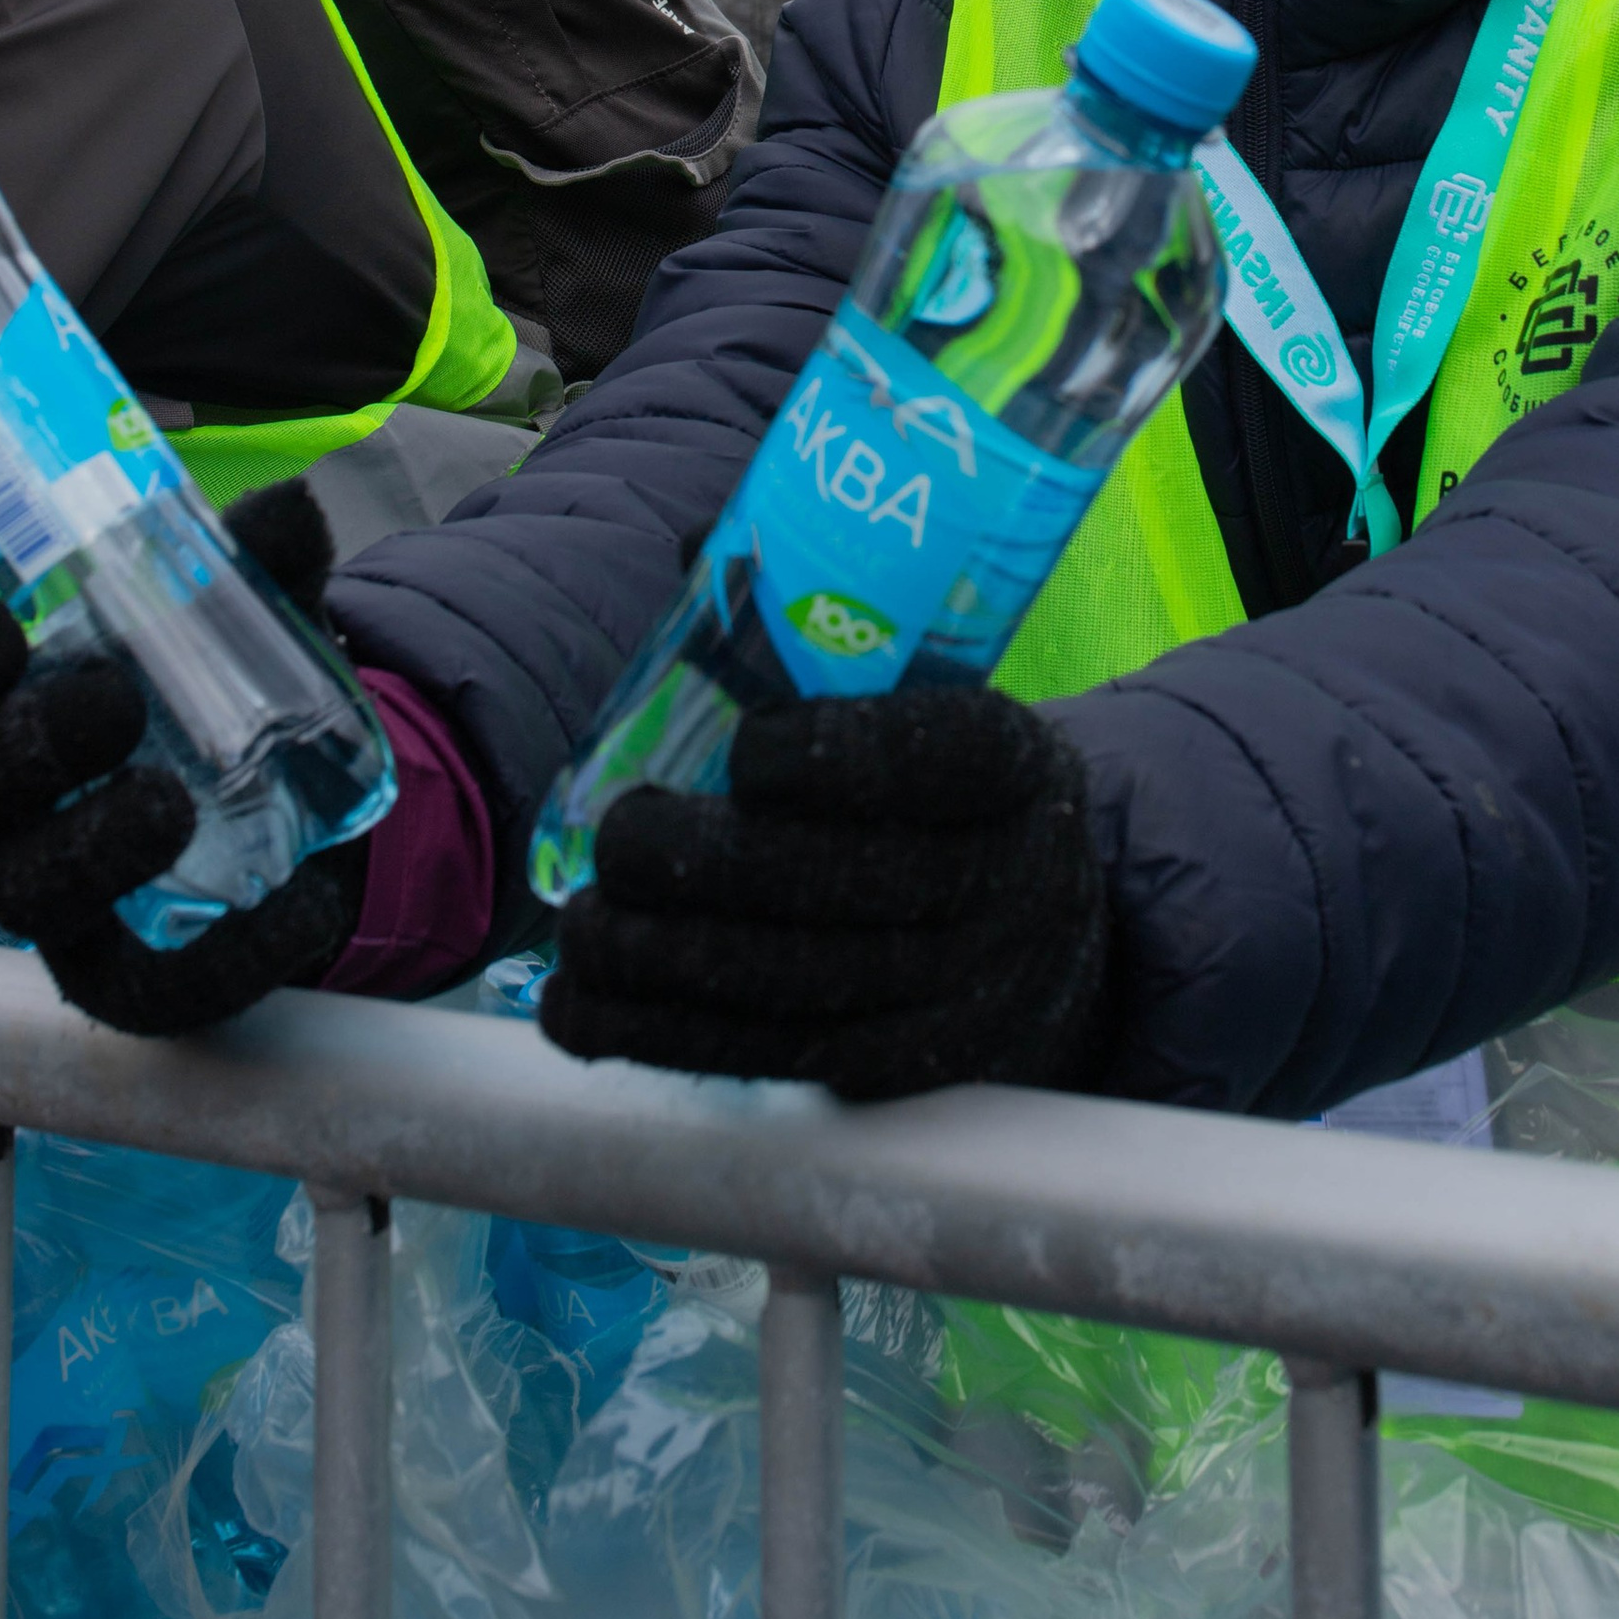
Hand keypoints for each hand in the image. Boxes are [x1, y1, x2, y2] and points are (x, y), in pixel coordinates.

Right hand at [0, 478, 367, 1038]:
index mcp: (6, 701)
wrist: (306, 814)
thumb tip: (285, 506)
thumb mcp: (251, 615)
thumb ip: (257, 562)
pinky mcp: (130, 974)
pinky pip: (153, 982)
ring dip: (89, 844)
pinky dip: (228, 950)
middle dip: (27, 742)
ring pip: (28, 889)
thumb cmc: (226, 695)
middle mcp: (9, 803)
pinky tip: (294, 907)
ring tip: (168, 805)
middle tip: (111, 701)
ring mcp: (61, 895)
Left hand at [540, 684, 1110, 1101]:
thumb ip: (825, 636)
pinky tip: (581, 1008)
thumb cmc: (939, 790)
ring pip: (800, 980)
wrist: (1037, 939)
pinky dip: (664, 1035)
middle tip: (623, 834)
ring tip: (584, 922)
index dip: (843, 754)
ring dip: (667, 957)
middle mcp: (1004, 881)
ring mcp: (958, 989)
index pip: (946, 755)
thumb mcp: (934, 707)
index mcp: (1014, 764)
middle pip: (854, 879)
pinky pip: (775, 1053)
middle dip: (717, 862)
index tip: (748, 747)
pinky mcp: (898, 1066)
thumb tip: (696, 552)